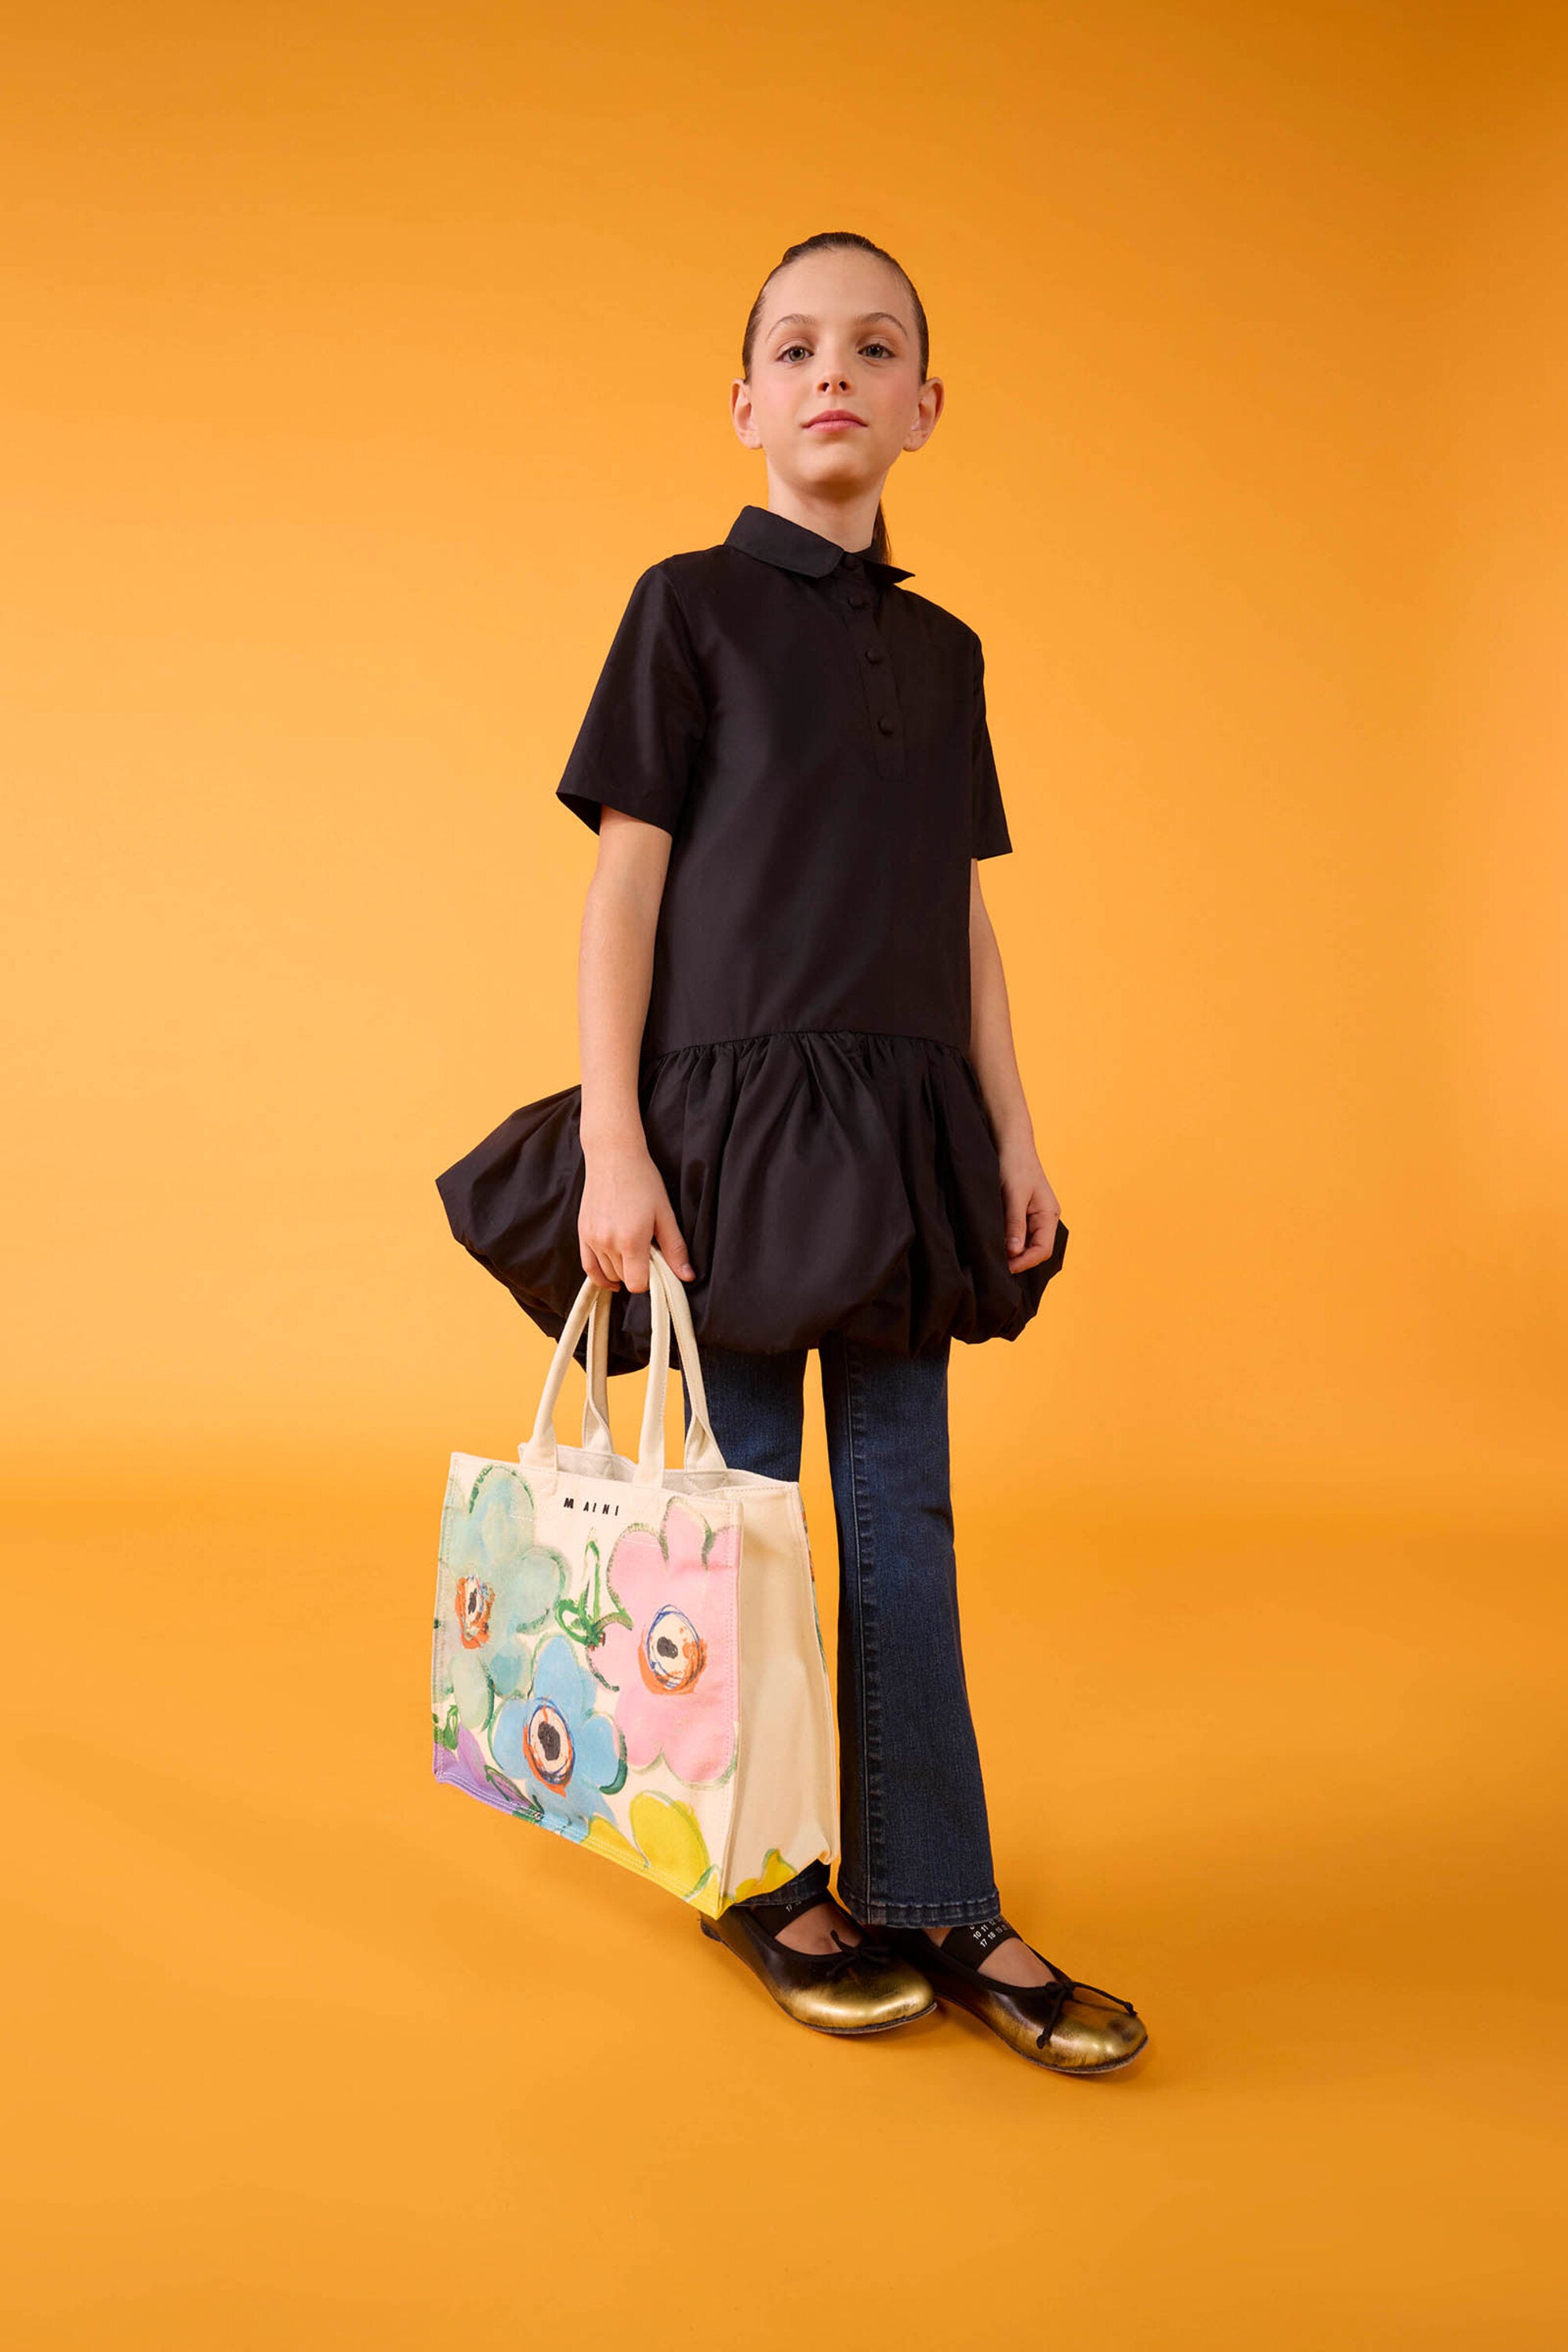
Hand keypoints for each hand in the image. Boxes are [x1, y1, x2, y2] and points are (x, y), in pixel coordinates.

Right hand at [579, 1134, 695, 1291]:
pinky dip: (600, 1276)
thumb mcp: (665, 1214)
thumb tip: (687, 1276)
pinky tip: (612, 1279)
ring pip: (608, 1273)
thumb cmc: (643, 1181)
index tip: (658, 1267)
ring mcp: (592, 1239)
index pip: (638, 1284)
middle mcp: (608, 1243)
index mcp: (631, 1240)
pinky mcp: (583, 1233)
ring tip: (633, 1251)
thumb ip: (674, 1248)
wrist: (614, 1157)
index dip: (651, 1281)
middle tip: (648, 1253)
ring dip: (622, 1270)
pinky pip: (588, 1266)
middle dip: (638, 1273)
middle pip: (624, 1279)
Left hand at [998, 1145, 1060, 1272]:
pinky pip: (1017, 1233)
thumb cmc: (1015, 1164)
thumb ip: (1015, 1223)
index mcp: (1049, 1215)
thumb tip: (1014, 1252)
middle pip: (1035, 1250)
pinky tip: (993, 1242)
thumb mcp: (1013, 1195)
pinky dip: (1006, 1240)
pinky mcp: (1020, 1211)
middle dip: (1017, 1260)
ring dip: (1011, 1251)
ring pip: (1025, 1243)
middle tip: (994, 1264)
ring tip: (992, 1255)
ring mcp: (1033, 1216)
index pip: (1043, 1250)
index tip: (1004, 1267)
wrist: (1009, 1141)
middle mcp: (1044, 1218)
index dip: (1025, 1262)